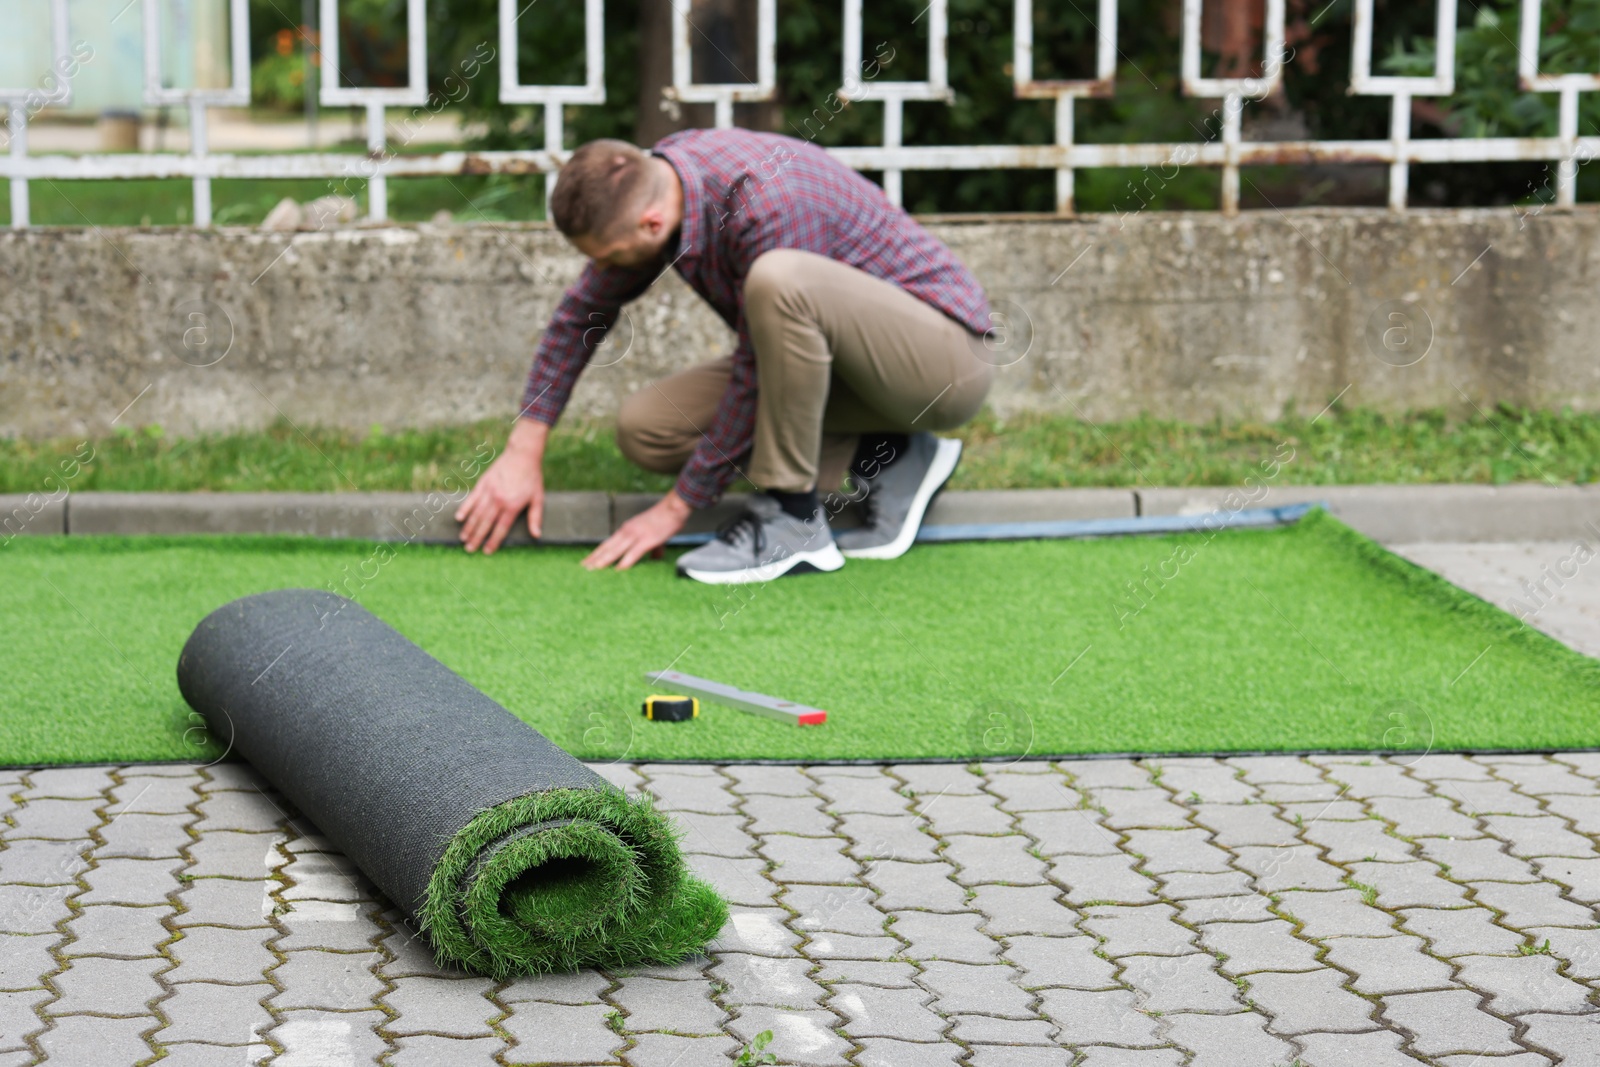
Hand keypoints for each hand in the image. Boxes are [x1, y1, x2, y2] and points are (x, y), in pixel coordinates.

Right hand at [455, 418, 547, 553]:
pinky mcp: (483, 483)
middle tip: (469, 549)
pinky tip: (459, 518)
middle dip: (477, 538)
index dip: (493, 541)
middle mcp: (498, 500)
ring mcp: (489, 491)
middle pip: (485, 523)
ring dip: (469, 527)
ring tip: (463, 538)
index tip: (487, 551)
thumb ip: (535, 517)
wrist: (522, 455)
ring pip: (476, 513)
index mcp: (512, 506)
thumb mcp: (538, 498)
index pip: (500, 528)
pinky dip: (465, 509)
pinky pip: (472, 499)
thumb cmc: (532, 478)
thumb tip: (537, 535)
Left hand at [583, 490, 691, 570]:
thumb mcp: (653, 534)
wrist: (673, 508)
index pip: (607, 543)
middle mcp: (627, 532)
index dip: (597, 553)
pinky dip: (624, 562)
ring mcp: (635, 536)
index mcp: (626, 529)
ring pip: (615, 551)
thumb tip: (655, 559)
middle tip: (583, 568)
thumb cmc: (664, 519)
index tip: (587, 561)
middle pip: (606, 548)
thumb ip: (652, 548)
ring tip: (593, 570)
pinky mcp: (646, 540)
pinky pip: (632, 554)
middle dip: (594, 559)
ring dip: (603, 561)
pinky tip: (617, 570)